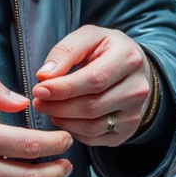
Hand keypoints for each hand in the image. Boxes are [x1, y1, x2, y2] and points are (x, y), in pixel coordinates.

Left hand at [31, 27, 153, 147]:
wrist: (134, 70)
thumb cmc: (106, 50)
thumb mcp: (88, 37)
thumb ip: (65, 52)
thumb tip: (45, 75)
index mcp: (128, 59)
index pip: (93, 80)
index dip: (63, 88)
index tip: (39, 89)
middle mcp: (137, 89)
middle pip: (91, 107)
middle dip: (58, 107)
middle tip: (38, 102)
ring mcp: (135, 113)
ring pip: (92, 127)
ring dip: (63, 121)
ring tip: (48, 109)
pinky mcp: (128, 131)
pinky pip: (95, 139)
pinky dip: (73, 131)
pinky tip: (63, 118)